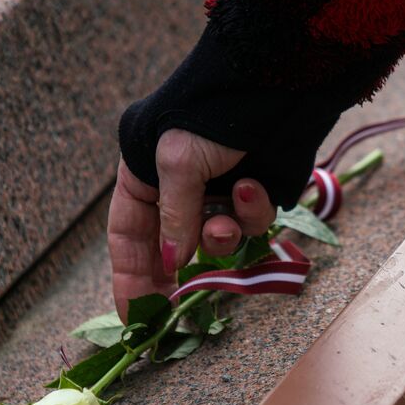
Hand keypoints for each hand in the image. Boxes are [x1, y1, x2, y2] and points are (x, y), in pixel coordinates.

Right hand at [107, 129, 276, 321]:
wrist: (276, 87)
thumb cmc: (213, 115)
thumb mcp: (179, 163)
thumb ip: (175, 219)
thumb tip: (173, 263)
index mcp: (144, 174)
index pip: (128, 236)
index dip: (130, 277)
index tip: (134, 318)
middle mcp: (179, 188)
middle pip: (171, 248)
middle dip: (178, 276)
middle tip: (179, 309)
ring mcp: (219, 193)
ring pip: (217, 240)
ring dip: (221, 238)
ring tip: (226, 220)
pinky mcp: (255, 194)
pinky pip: (251, 223)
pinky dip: (252, 212)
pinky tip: (253, 188)